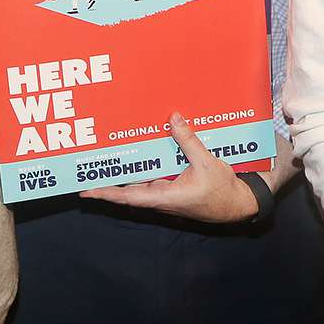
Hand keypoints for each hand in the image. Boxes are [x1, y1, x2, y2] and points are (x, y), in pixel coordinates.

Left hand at [79, 112, 260, 222]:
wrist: (238, 205)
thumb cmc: (222, 191)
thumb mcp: (207, 163)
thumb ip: (188, 141)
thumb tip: (173, 118)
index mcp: (164, 197)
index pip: (128, 196)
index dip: (105, 193)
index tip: (85, 191)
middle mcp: (160, 198)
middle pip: (127, 190)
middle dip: (107, 181)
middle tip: (87, 170)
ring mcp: (166, 194)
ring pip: (139, 183)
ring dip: (124, 174)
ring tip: (106, 158)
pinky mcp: (173, 189)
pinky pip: (153, 178)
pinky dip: (144, 168)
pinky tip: (138, 155)